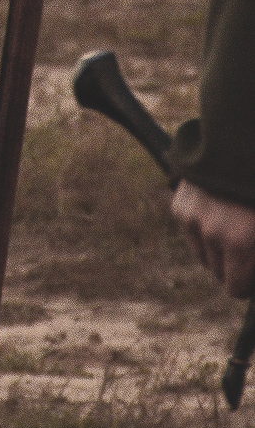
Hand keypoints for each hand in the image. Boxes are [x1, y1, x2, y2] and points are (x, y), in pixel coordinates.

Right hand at [170, 180, 254, 298]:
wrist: (243, 139)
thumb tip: (250, 276)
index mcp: (239, 242)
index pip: (234, 288)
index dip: (247, 282)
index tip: (252, 272)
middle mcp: (211, 233)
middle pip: (218, 272)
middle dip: (234, 264)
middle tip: (249, 243)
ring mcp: (191, 217)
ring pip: (202, 253)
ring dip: (217, 247)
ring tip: (236, 223)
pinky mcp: (180, 204)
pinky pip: (191, 231)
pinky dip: (204, 227)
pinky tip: (221, 208)